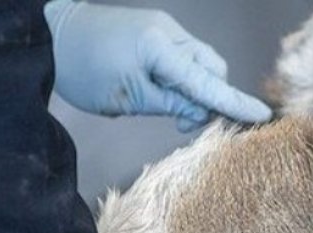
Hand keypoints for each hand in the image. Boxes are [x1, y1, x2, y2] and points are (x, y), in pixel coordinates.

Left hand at [43, 0, 271, 128]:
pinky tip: (161, 93)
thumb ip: (168, 104)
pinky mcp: (155, 33)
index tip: (260, 114)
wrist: (53, 36)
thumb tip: (200, 113)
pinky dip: (180, 78)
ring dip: (193, 89)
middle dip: (208, 97)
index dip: (232, 101)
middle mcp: (169, 33)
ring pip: (198, 63)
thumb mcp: (125, 98)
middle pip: (210, 69)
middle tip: (183, 124)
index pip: (206, 80)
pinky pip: (182, 57)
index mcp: (160, 48)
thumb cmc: (82, 68)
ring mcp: (164, 29)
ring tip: (169, 110)